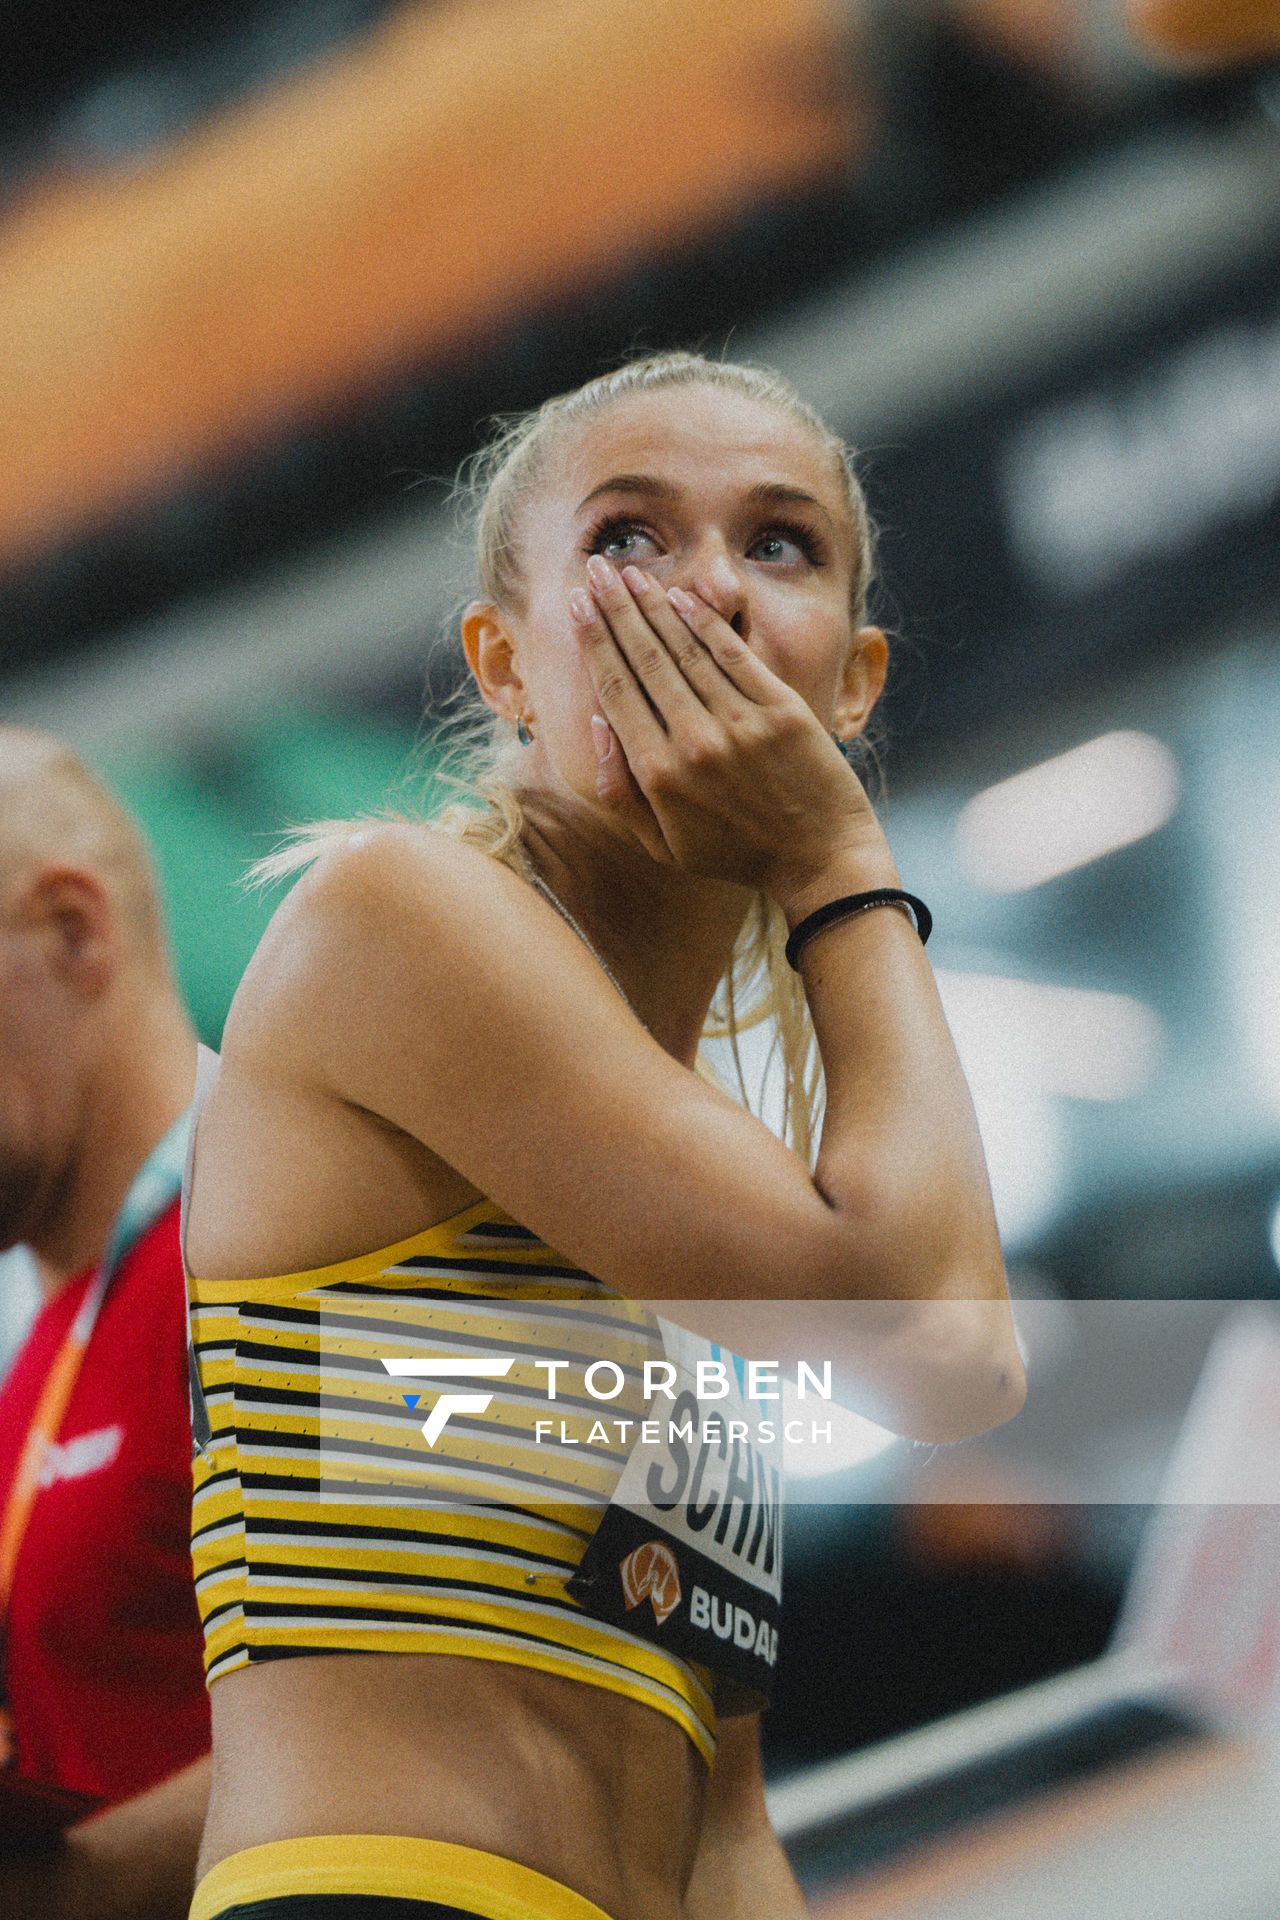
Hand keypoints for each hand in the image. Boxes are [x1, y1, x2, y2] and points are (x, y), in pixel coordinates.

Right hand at [570, 557, 883, 896]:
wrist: (820, 859)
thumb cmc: (736, 854)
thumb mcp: (664, 846)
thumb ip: (621, 790)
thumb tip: (599, 723)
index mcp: (660, 776)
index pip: (617, 691)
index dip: (595, 642)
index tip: (578, 606)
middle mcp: (695, 742)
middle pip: (645, 659)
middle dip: (615, 609)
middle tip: (596, 570)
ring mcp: (741, 723)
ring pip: (685, 649)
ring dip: (654, 605)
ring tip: (630, 573)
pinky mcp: (782, 710)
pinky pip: (734, 655)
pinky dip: (706, 622)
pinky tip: (682, 595)